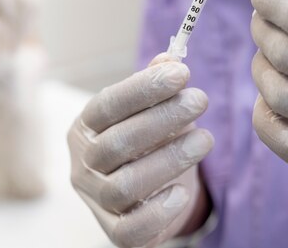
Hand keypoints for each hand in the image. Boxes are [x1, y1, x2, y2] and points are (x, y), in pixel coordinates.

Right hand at [67, 54, 213, 247]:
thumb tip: (170, 58)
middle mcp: (82, 164)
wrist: (143, 192)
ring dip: (169, 160)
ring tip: (205, 139)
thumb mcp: (148, 111)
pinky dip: (157, 213)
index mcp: (84, 128)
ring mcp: (94, 200)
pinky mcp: (112, 231)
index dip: (143, 89)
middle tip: (200, 100)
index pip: (106, 106)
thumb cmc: (146, 142)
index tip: (182, 74)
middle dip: (163, 119)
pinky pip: (128, 231)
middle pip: (116, 144)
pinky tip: (182, 192)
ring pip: (123, 186)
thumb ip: (155, 86)